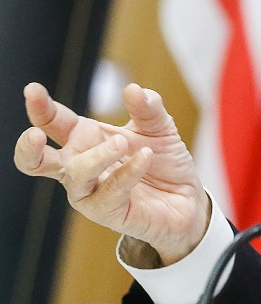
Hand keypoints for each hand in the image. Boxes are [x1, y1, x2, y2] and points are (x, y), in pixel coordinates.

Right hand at [13, 82, 208, 264]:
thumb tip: (133, 89)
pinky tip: (145, 157)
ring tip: (123, 142)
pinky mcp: (109, 213)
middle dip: (29, 148)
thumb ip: (148, 108)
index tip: (33, 89)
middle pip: (37, 162)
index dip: (41, 107)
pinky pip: (110, 193)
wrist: (187, 199)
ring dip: (97, 156)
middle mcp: (80, 167)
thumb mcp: (160, 128)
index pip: (54, 122)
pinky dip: (127, 172)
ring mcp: (91, 193)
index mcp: (84, 140)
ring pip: (76, 176)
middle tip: (34, 135)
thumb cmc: (163, 162)